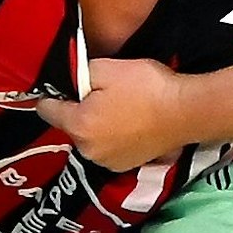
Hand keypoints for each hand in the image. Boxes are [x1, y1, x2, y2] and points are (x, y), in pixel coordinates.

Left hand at [35, 58, 191, 170]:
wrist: (186, 112)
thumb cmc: (145, 87)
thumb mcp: (106, 67)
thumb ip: (79, 73)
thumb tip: (72, 82)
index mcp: (79, 126)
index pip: (46, 110)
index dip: (51, 95)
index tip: (63, 86)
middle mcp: (87, 150)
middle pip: (70, 125)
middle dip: (78, 111)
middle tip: (100, 93)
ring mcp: (107, 162)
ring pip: (89, 138)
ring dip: (96, 126)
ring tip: (118, 109)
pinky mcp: (125, 166)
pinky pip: (108, 148)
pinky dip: (113, 138)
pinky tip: (130, 124)